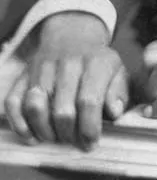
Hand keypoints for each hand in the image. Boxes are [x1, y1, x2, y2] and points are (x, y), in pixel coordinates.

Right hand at [4, 11, 128, 149]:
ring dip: (44, 131)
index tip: (91, 143)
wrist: (72, 36)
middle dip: (68, 135)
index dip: (89, 129)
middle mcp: (68, 63)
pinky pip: (13, 102)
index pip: (89, 102)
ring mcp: (42, 68)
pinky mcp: (24, 74)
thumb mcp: (117, 71)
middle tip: (73, 142)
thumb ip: (119, 93)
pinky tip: (32, 135)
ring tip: (55, 138)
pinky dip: (20, 124)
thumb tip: (115, 112)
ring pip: (36, 107)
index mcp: (96, 62)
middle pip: (62, 111)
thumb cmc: (97, 63)